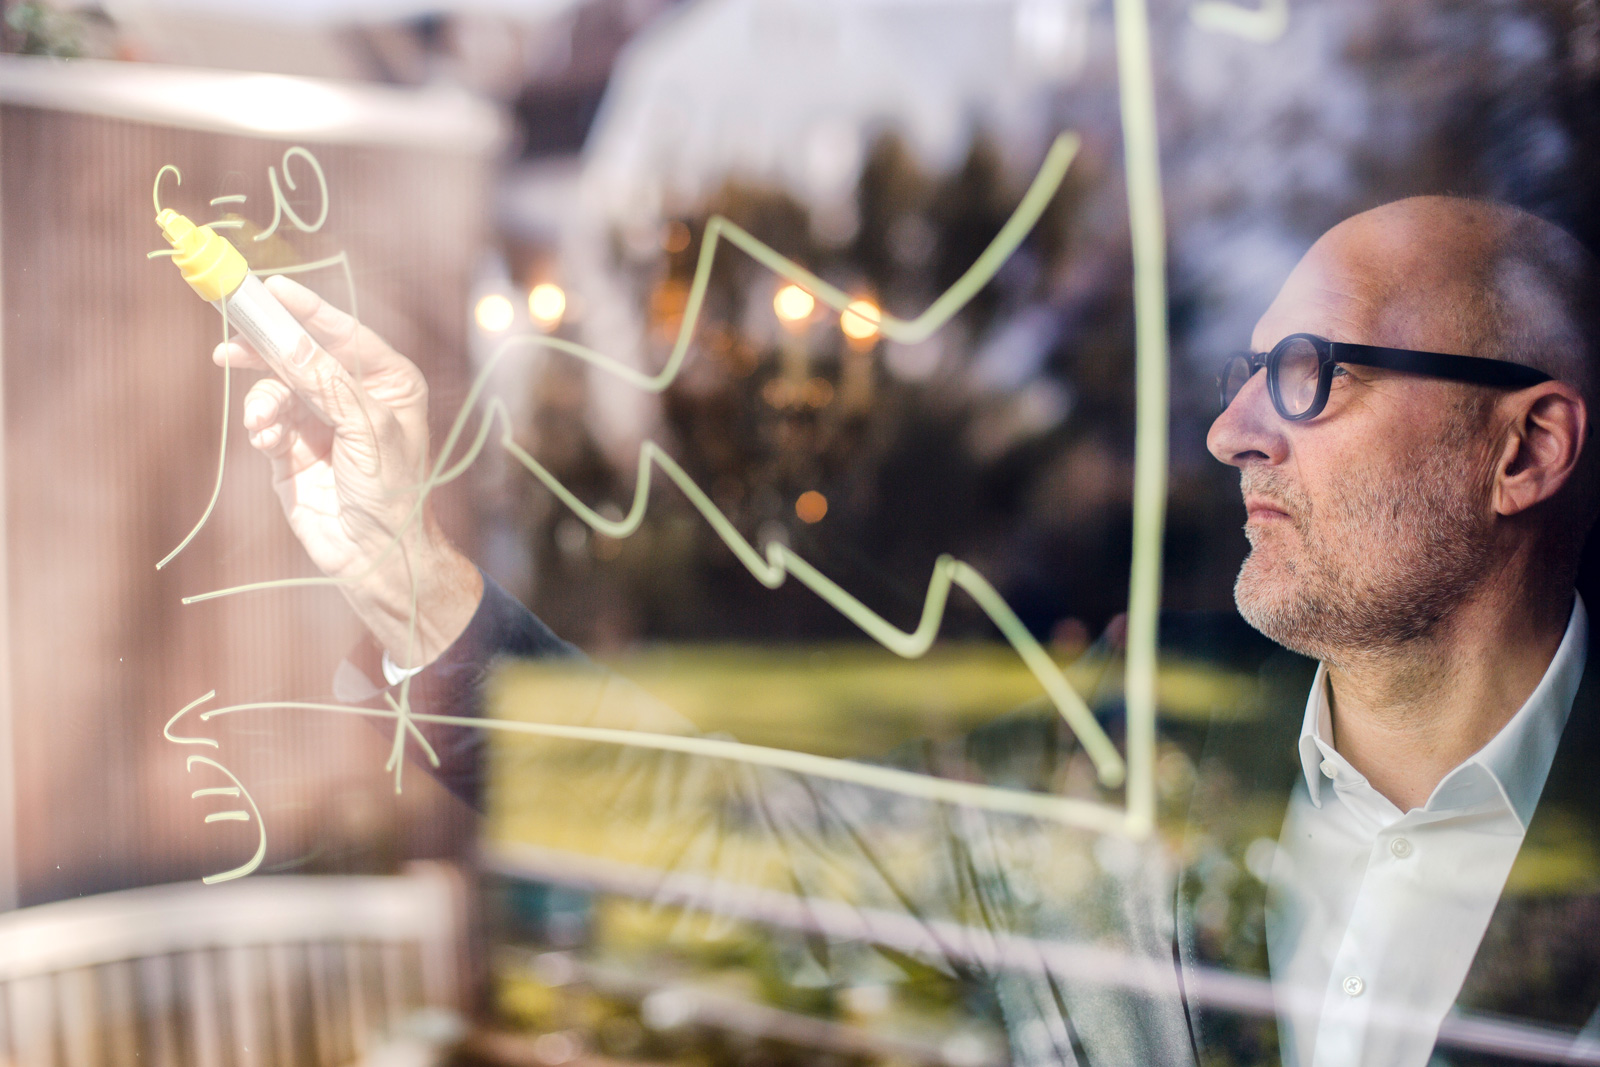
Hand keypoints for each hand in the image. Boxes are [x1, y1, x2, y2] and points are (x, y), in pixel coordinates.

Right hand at [213, 275, 481, 667]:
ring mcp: (319, 420)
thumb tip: (284, 339)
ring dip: (262, 398)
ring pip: (274, 385)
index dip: (306, 310)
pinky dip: (260, 425)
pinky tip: (266, 440)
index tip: (270, 289)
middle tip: (230, 340)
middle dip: (267, 346)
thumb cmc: (391, 490)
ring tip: (263, 422)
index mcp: (388, 381)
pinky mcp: (290, 449)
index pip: (342, 332)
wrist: (375, 555)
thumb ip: (324, 380)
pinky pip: (264, 419)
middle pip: (300, 352)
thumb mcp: (366, 427)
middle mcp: (353, 394)